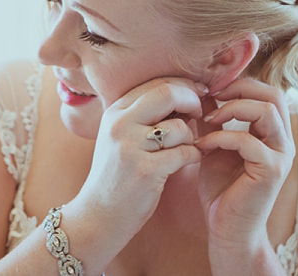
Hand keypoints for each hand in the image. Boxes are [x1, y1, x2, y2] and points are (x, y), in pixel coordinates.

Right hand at [68, 78, 206, 244]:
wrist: (98, 215)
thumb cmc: (117, 174)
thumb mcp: (120, 135)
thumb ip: (144, 114)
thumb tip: (184, 93)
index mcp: (115, 111)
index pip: (156, 83)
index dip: (183, 85)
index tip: (197, 94)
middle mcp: (119, 124)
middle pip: (167, 93)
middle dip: (192, 100)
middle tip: (200, 113)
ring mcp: (130, 147)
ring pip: (179, 126)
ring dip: (191, 136)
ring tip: (187, 146)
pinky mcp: (145, 171)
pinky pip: (184, 153)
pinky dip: (195, 155)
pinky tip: (191, 160)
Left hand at [194, 78, 294, 248]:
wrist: (227, 228)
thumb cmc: (222, 188)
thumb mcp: (215, 145)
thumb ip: (214, 119)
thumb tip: (202, 90)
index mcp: (273, 133)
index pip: (268, 93)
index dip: (241, 84)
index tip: (211, 89)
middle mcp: (283, 141)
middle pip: (274, 95)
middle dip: (240, 89)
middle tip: (212, 95)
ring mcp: (281, 155)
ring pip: (266, 111)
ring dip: (231, 109)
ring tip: (207, 120)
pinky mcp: (271, 170)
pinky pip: (248, 141)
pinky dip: (221, 137)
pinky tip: (202, 146)